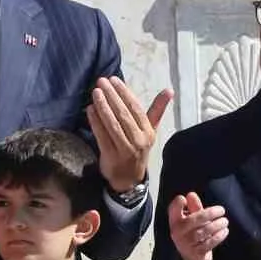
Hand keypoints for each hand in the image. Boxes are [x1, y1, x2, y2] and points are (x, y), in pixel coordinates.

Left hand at [88, 78, 171, 192]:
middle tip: (101, 81)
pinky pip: (102, 136)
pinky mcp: (111, 156)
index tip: (114, 80)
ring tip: (95, 92)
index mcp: (148, 132)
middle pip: (123, 114)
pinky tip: (90, 109)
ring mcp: (125, 149)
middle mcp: (138, 140)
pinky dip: (95, 122)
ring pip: (113, 124)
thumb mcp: (150, 131)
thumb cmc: (138, 149)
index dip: (124, 93)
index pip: (136, 108)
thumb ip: (157, 110)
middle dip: (112, 96)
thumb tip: (169, 90)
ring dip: (103, 106)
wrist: (129, 179)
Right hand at [168, 192, 228, 259]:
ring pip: (203, 231)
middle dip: (210, 213)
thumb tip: (191, 195)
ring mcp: (186, 244)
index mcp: (175, 222)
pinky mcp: (196, 253)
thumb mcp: (192, 219)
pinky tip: (224, 231)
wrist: (192, 258)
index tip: (186, 199)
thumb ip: (193, 207)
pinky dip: (219, 236)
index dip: (178, 203)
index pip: (173, 210)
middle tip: (222, 210)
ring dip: (217, 225)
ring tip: (225, 221)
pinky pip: (209, 242)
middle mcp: (178, 233)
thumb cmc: (192, 233)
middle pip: (194, 220)